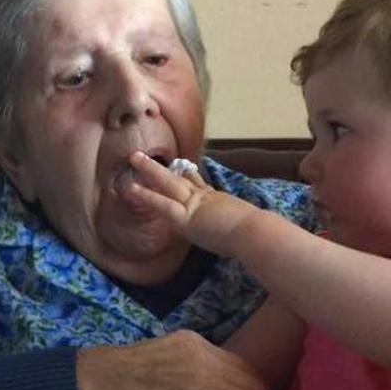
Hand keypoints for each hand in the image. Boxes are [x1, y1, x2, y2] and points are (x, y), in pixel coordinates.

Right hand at [77, 330, 275, 389]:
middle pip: (252, 380)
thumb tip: (194, 385)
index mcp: (194, 341)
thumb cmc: (116, 378)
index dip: (250, 386)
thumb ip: (181, 366)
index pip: (239, 363)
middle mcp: (206, 354)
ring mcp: (207, 377)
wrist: (102, 384)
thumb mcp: (157, 359)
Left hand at [119, 151, 261, 256]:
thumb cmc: (259, 232)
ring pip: (169, 183)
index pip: (202, 186)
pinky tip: (131, 189)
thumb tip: (255, 230)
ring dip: (150, 170)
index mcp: (221, 202)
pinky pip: (163, 204)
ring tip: (134, 158)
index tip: (184, 168)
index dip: (191, 177)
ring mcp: (195, 205)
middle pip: (183, 179)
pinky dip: (147, 196)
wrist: (255, 232)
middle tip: (147, 157)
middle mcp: (207, 198)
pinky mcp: (187, 216)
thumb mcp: (251, 224)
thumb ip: (246, 224)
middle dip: (165, 169)